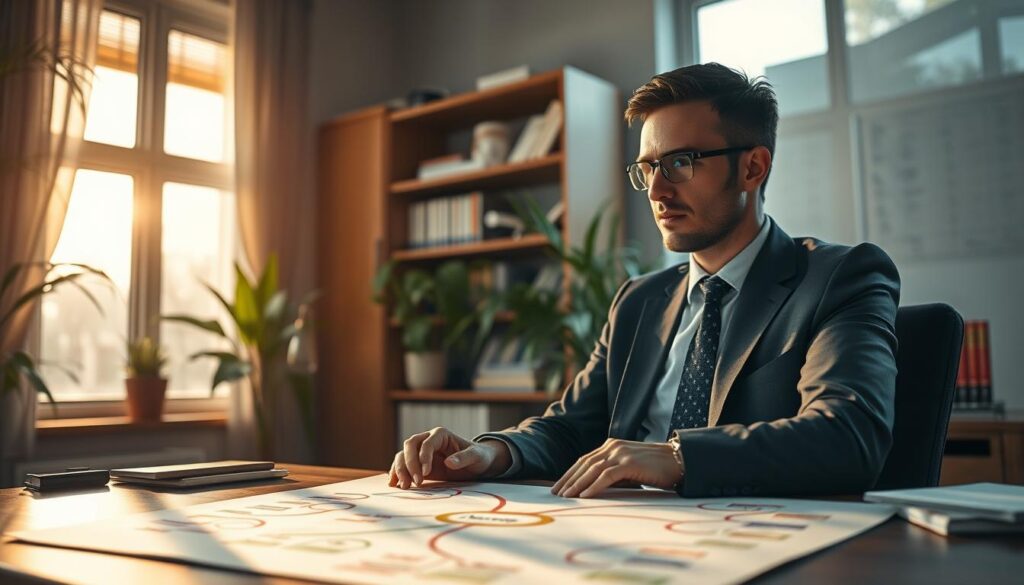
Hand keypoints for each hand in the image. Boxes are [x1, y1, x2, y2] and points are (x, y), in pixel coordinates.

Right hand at [388, 427, 510, 488]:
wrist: (477, 463)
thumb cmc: (479, 456)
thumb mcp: (476, 457)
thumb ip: (464, 458)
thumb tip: (449, 462)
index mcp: (441, 434)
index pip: (426, 443)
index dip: (423, 457)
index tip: (426, 474)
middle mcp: (428, 440)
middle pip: (410, 445)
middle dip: (409, 464)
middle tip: (415, 483)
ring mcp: (421, 452)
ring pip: (403, 455)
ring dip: (400, 470)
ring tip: (404, 486)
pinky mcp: (418, 464)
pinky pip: (403, 465)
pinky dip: (397, 473)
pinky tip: (394, 484)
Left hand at [551, 438, 682, 497]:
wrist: (679, 461)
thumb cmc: (656, 468)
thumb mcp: (630, 469)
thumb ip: (613, 474)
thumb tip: (593, 488)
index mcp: (612, 445)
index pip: (585, 460)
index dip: (570, 473)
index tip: (559, 486)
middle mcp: (613, 446)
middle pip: (584, 464)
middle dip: (568, 479)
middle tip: (556, 493)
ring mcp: (621, 453)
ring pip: (592, 469)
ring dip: (577, 484)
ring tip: (566, 496)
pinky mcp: (629, 463)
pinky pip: (606, 476)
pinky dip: (593, 486)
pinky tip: (584, 496)